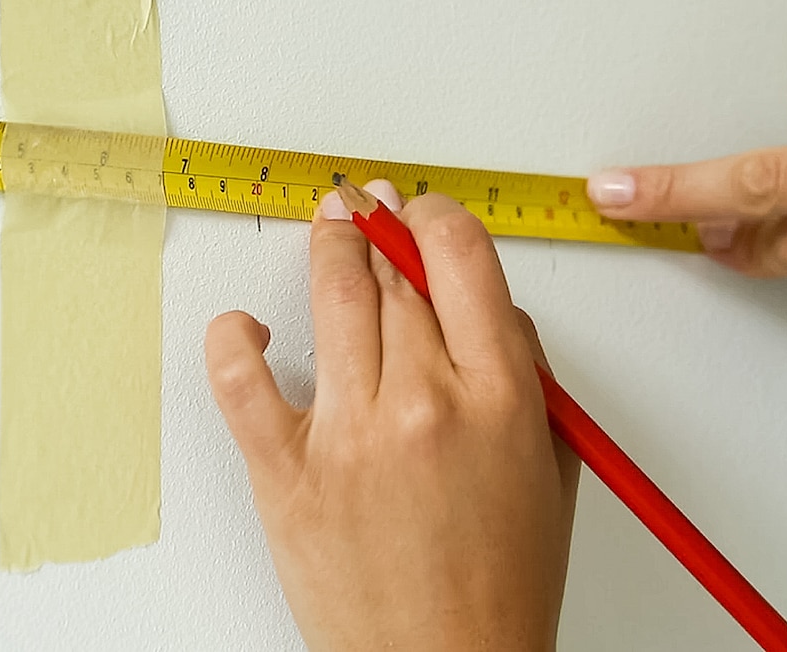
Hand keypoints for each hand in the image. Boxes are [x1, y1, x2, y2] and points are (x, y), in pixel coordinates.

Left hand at [205, 182, 580, 649]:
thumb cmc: (501, 581)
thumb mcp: (551, 466)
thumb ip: (525, 376)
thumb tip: (483, 306)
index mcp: (500, 397)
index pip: (462, 256)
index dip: (437, 216)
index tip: (424, 213)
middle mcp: (425, 403)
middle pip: (394, 271)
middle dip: (382, 227)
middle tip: (369, 206)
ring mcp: (349, 435)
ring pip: (332, 299)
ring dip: (328, 248)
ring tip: (327, 227)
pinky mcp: (286, 472)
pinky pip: (242, 381)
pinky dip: (235, 339)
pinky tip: (246, 324)